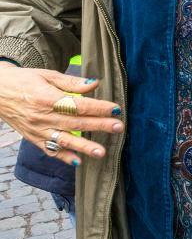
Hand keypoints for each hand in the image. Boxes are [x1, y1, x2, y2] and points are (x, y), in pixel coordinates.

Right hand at [0, 64, 122, 165]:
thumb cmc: (24, 81)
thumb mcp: (47, 75)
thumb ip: (72, 82)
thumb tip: (95, 83)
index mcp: (46, 98)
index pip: (77, 105)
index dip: (98, 108)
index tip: (116, 109)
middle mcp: (42, 116)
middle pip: (75, 123)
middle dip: (99, 126)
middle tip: (119, 127)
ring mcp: (37, 129)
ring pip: (64, 140)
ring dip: (84, 147)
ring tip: (101, 152)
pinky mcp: (33, 138)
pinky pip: (50, 149)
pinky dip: (63, 157)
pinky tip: (78, 162)